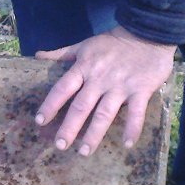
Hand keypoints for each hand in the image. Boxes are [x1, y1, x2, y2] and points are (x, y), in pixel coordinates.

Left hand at [35, 26, 175, 154]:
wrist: (148, 32)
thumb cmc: (112, 42)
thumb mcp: (84, 45)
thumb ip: (61, 53)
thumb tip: (37, 56)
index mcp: (84, 68)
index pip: (62, 89)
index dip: (50, 105)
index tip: (40, 121)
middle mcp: (99, 79)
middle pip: (81, 106)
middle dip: (69, 127)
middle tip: (59, 145)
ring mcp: (120, 86)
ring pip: (104, 113)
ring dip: (94, 134)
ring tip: (84, 152)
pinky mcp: (141, 89)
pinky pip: (136, 112)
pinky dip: (132, 128)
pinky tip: (127, 145)